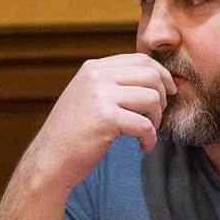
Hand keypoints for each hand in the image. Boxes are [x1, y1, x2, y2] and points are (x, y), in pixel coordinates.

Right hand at [27, 54, 176, 192]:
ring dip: (156, 120)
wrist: (50, 160)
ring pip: (151, 98)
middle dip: (162, 98)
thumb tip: (152, 77)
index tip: (169, 91)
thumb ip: (111, 84)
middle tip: (157, 118)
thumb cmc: (73, 134)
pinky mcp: (106, 118)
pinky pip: (145, 125)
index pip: (140, 59)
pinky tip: (143, 147)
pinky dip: (150, 139)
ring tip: (147, 134)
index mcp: (93, 68)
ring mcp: (100, 95)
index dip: (161, 75)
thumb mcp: (87, 97)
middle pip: (151, 75)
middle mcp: (96, 76)